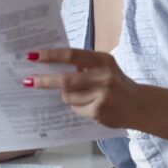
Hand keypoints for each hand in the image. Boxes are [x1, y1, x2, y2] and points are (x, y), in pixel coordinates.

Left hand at [26, 48, 140, 128]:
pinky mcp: (99, 112)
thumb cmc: (116, 82)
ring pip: (68, 96)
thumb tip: (51, 64)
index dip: (50, 56)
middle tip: (28, 81)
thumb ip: (83, 64)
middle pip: (65, 79)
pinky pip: (76, 109)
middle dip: (44, 81)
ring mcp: (101, 95)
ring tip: (78, 94)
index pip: (71, 55)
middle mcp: (103, 76)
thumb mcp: (104, 67)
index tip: (32, 56)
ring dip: (65, 96)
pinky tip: (90, 105)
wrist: (140, 105)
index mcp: (102, 60)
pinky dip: (77, 107)